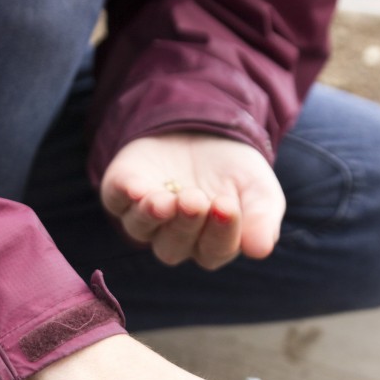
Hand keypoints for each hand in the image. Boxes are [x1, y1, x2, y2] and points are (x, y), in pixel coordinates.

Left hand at [100, 132, 285, 270]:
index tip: (227, 206)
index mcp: (209, 244)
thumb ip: (263, 219)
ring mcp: (143, 216)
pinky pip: (116, 199)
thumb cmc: (235, 170)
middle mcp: (172, 237)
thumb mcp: (260, 189)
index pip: (213, 251)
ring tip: (167, 200)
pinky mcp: (121, 189)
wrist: (206, 128)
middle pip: (173, 246)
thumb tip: (260, 250)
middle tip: (196, 200)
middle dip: (185, 224)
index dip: (220, 233)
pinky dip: (123, 194)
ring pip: (141, 228)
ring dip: (153, 215)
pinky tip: (136, 187)